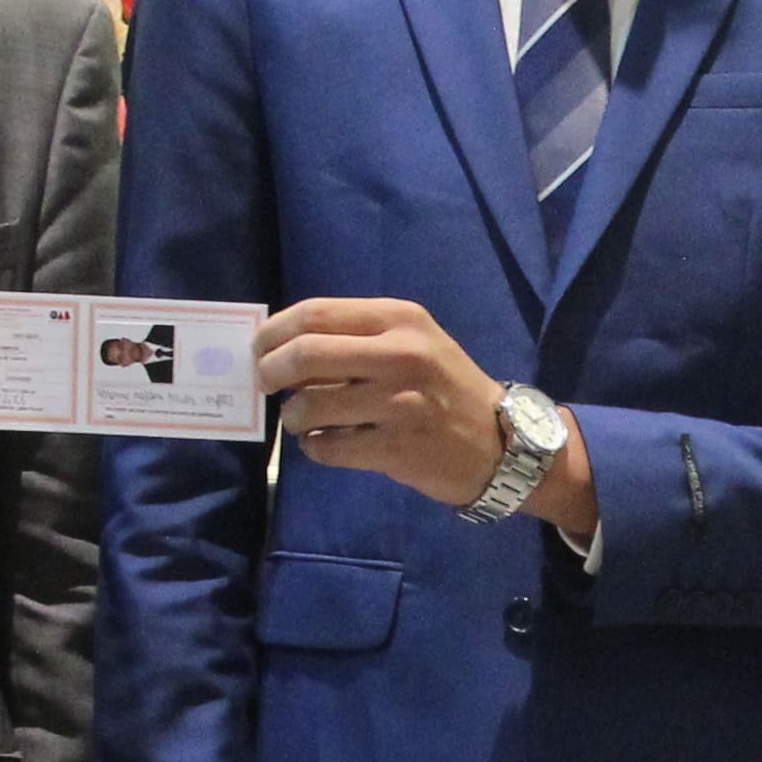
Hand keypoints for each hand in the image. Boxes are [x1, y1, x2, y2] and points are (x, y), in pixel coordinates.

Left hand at [261, 297, 515, 507]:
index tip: (259, 350)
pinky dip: (314, 448)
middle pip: (304, 354)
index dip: (273, 332)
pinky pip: (327, 448)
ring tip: (303, 420)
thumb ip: (357, 336)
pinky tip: (326, 444)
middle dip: (270, 372)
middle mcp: (401, 354)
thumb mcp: (414, 342)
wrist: (501, 443)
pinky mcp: (397, 448)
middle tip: (268, 385)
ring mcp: (400, 403)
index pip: (315, 313)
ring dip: (294, 416)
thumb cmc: (446, 386)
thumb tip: (282, 345)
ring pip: (310, 406)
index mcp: (400, 319)